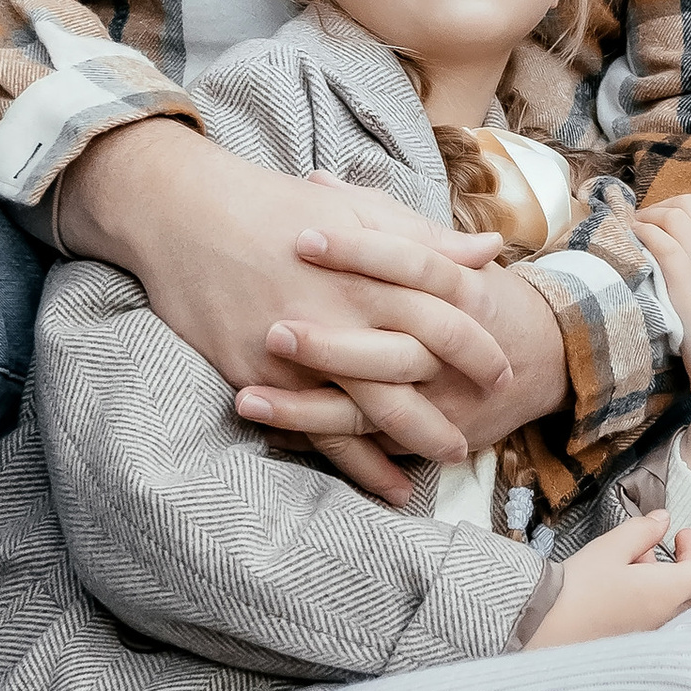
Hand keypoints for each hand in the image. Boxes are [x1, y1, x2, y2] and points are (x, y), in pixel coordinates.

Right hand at [55, 121, 530, 498]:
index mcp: (372, 268)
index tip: (506, 366)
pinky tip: (388, 485)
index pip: (447, 311)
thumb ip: (423, 237)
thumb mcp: (355, 207)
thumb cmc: (274, 206)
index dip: (482, 343)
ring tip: (452, 456)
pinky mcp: (264, 376)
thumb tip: (490, 250)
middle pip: (421, 364)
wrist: (184, 215)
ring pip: (376, 407)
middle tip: (492, 415)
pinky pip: (320, 431)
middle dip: (461, 393)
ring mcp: (303, 349)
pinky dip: (359, 462)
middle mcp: (344, 311)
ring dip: (420, 437)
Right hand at [530, 513, 690, 646]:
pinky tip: (628, 574)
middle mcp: (664, 616)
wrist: (541, 628)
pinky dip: (653, 589)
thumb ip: (642, 531)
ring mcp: (648, 630)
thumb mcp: (611, 547)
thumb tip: (663, 521)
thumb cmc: (577, 588)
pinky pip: (655, 611)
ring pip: (674, 599)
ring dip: (669, 572)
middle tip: (681, 536)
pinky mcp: (631, 637)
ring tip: (641, 550)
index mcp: (666, 593)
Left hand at [635, 197, 690, 472]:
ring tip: (633, 232)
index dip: (680, 205)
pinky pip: (665, 244)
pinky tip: (633, 243)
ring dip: (649, 218)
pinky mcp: (690, 288)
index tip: (661, 221)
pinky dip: (645, 235)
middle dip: (661, 206)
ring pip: (677, 217)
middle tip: (643, 224)